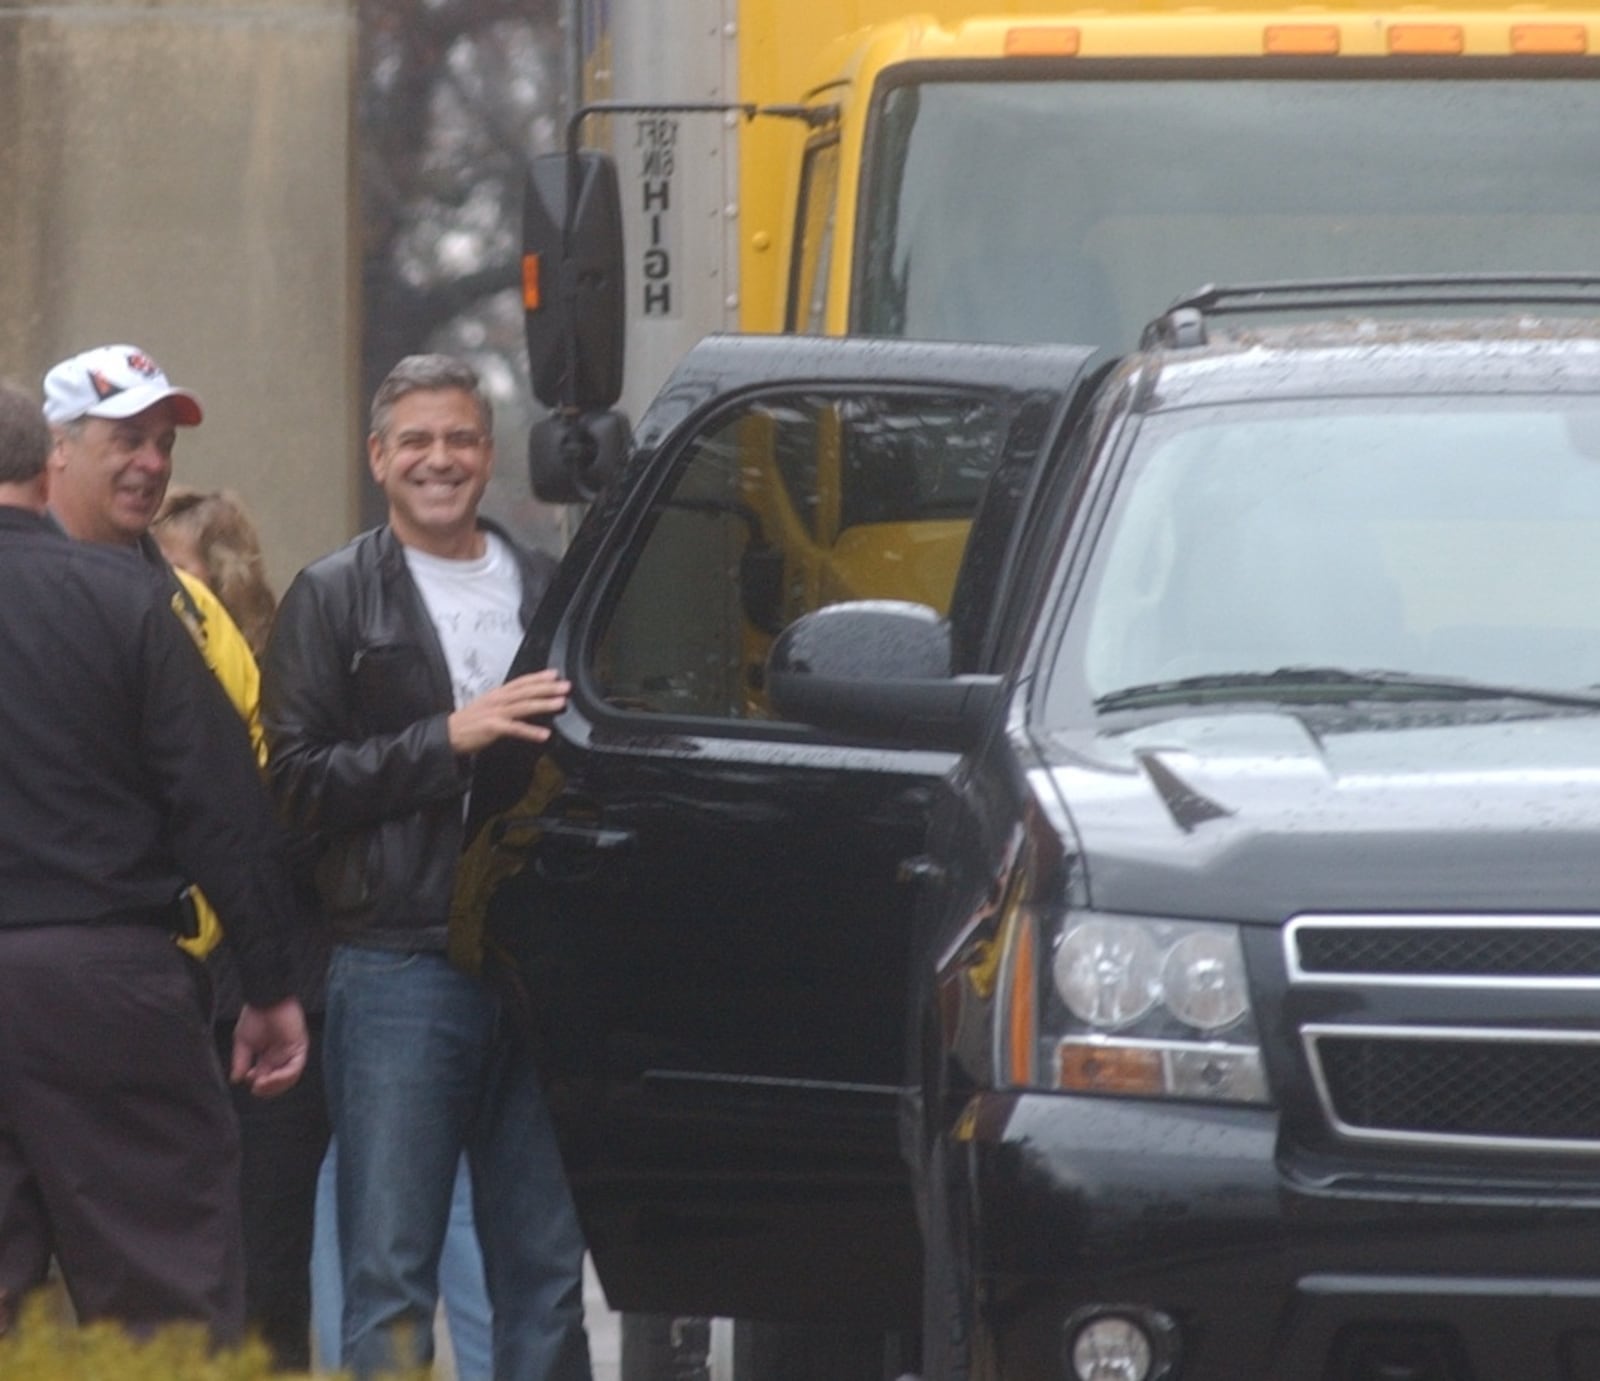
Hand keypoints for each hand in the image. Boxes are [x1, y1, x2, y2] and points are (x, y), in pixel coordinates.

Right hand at [231, 996, 309, 1098]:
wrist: (265, 1000)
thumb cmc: (255, 1015)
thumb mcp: (242, 1042)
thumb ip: (241, 1061)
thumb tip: (236, 1079)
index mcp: (268, 1056)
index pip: (267, 1078)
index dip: (259, 1085)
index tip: (249, 1081)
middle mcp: (281, 1056)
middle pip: (279, 1081)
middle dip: (268, 1089)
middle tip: (257, 1088)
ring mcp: (291, 1051)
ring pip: (289, 1077)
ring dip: (276, 1085)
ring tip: (262, 1084)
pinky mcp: (299, 1046)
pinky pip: (296, 1067)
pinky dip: (285, 1076)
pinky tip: (272, 1077)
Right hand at [447, 669, 570, 753]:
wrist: (447, 734)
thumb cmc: (468, 722)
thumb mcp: (487, 706)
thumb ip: (505, 702)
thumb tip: (523, 701)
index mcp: (497, 694)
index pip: (521, 682)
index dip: (538, 677)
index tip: (554, 674)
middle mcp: (498, 700)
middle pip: (526, 691)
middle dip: (547, 688)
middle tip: (565, 686)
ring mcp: (496, 713)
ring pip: (524, 706)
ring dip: (544, 704)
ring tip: (560, 703)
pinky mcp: (493, 727)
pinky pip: (516, 728)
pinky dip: (531, 731)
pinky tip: (544, 734)